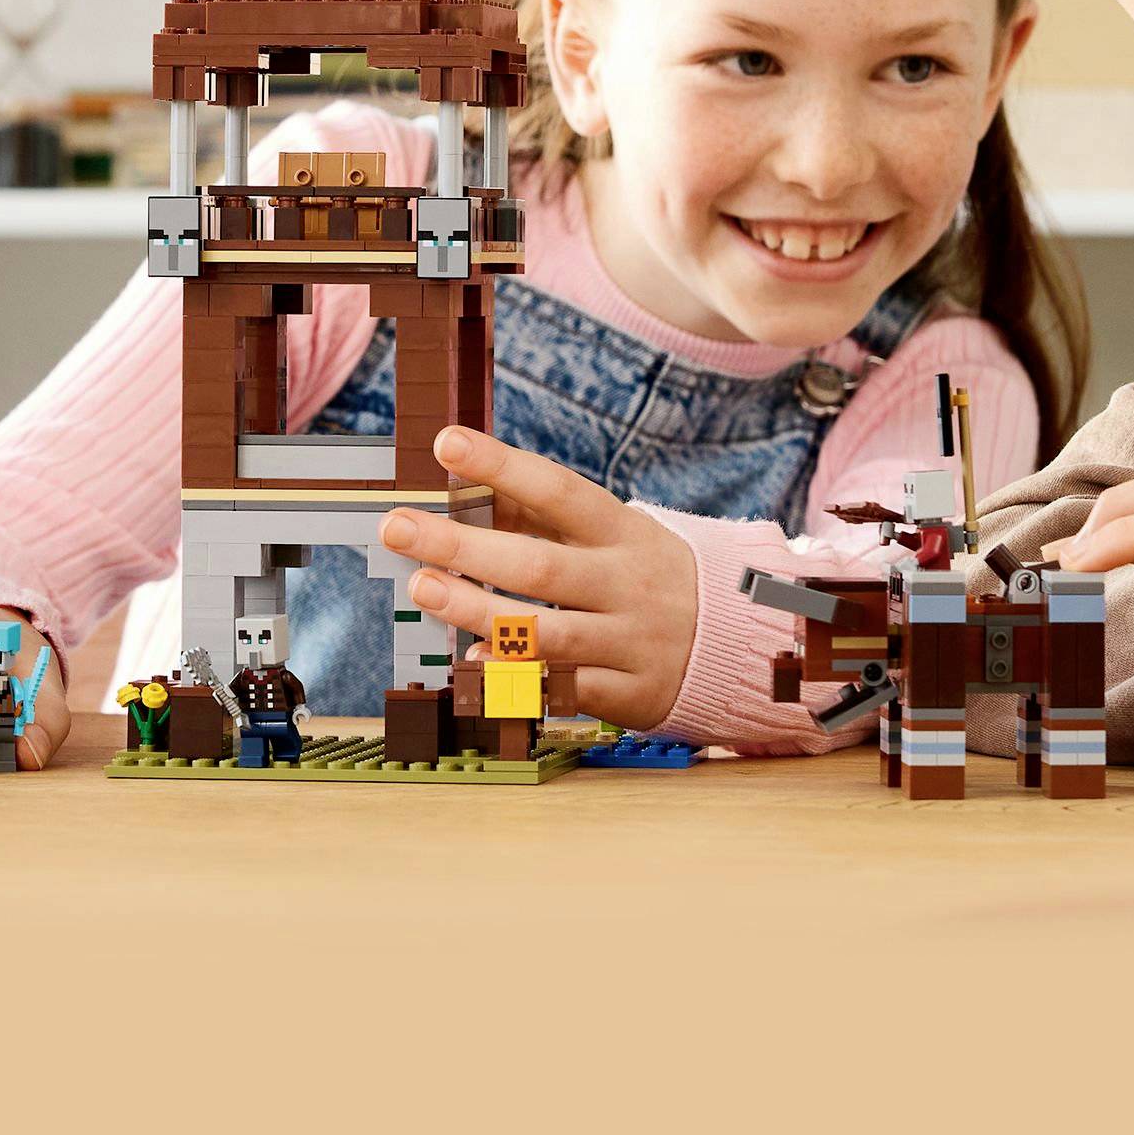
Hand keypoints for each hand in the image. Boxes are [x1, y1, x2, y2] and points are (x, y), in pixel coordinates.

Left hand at [377, 427, 697, 730]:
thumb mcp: (608, 534)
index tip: (445, 442)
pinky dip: (516, 676)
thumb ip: (536, 518)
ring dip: (476, 611)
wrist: (736, 638)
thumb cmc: (642, 573)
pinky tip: (472, 661)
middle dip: (462, 547)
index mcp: (621, 531)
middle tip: (397, 527)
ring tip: (423, 586)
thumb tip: (456, 492)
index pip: (557, 490)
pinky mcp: (629, 692)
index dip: (500, 465)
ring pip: (545, 631)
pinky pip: (563, 687)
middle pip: (539, 565)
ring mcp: (630, 640)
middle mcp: (626, 583)